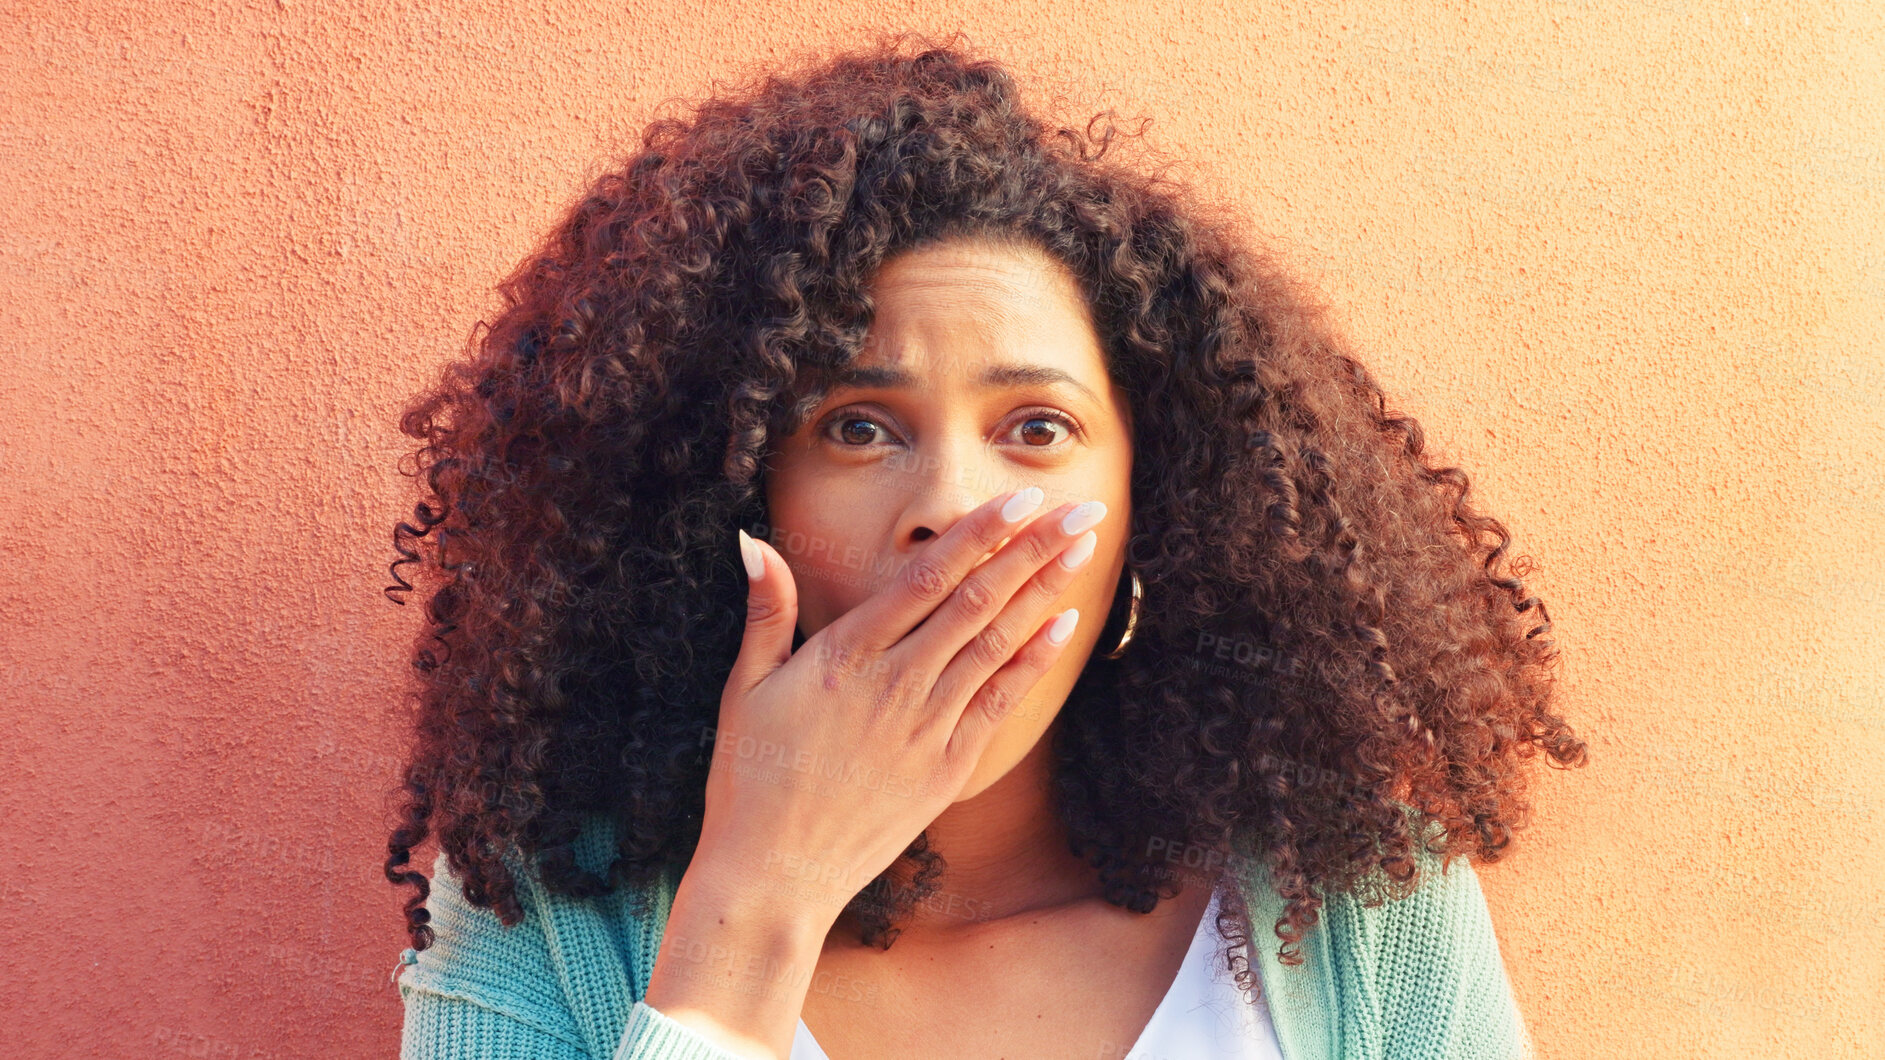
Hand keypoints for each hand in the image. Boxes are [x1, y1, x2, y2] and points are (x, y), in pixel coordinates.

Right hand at [695, 486, 1105, 921]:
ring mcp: (926, 727)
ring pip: (997, 643)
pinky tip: (1063, 624)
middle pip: (978, 600)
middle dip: (1033, 548)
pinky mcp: (946, 768)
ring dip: (1045, 591)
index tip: (1021, 497)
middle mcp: (894, 684)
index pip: (926, 578)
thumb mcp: (743, 688)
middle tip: (1082, 508)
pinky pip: (999, 702)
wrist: (773, 876)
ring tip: (1083, 547)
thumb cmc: (750, 780)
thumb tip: (753, 540)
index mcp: (844, 656)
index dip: (978, 533)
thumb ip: (765, 611)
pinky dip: (1033, 660)